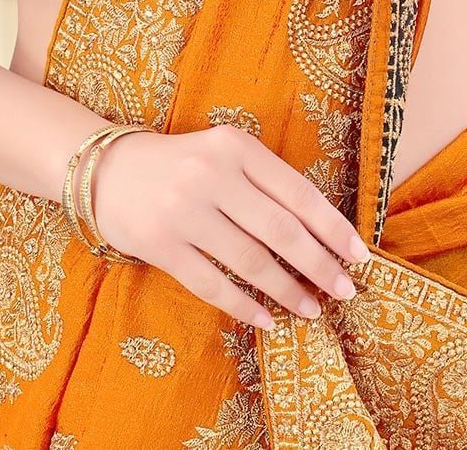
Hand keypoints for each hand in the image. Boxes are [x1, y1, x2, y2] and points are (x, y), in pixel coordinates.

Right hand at [91, 123, 370, 329]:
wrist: (107, 170)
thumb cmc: (183, 164)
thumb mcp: (225, 155)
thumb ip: (265, 183)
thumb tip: (321, 233)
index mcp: (235, 147)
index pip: (297, 192)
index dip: (332, 227)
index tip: (359, 255)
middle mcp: (211, 175)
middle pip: (280, 230)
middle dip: (319, 265)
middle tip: (346, 290)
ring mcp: (184, 211)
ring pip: (250, 261)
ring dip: (287, 291)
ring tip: (312, 309)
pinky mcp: (160, 244)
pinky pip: (212, 283)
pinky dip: (244, 306)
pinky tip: (267, 320)